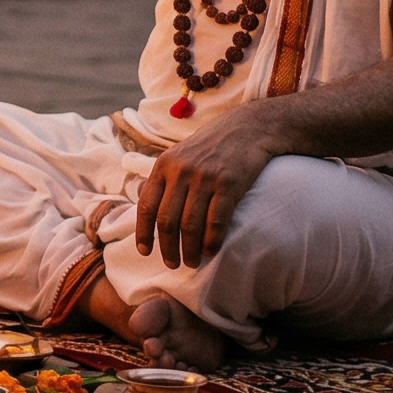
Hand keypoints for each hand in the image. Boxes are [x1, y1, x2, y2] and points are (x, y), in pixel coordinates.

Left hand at [133, 108, 279, 268]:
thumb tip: (150, 210)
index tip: (144, 252)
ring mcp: (204, 177)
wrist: (249, 128)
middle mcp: (180, 172)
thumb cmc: (212, 146)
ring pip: (190, 224)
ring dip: (189, 249)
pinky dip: (211, 240)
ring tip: (192, 262)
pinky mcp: (229, 183)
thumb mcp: (181, 155)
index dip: (143, 232)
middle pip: (166, 220)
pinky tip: (211, 251)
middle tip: (172, 264)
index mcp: (164, 166)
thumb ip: (166, 179)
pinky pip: (216, 220)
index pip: (146, 205)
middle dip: (167, 247)